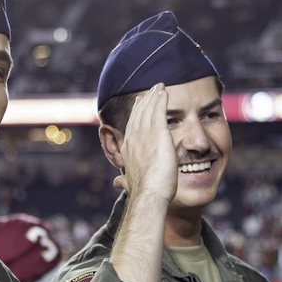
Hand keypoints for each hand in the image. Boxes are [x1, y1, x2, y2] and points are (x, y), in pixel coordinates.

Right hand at [112, 83, 177, 205]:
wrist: (149, 194)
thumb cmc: (143, 193)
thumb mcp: (130, 184)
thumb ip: (124, 181)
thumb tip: (117, 183)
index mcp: (127, 149)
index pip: (132, 127)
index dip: (136, 115)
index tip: (139, 106)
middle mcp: (133, 139)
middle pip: (138, 115)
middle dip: (144, 102)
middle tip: (148, 91)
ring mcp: (144, 135)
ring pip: (148, 110)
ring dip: (153, 96)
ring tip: (159, 87)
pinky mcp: (158, 133)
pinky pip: (159, 111)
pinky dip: (160, 99)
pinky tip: (164, 91)